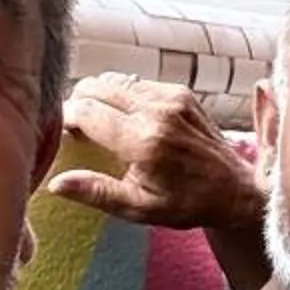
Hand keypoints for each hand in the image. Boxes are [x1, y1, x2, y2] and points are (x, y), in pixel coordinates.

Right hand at [46, 74, 264, 232]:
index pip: (86, 111)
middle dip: (78, 103)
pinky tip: (125, 119)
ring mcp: (172, 97)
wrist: (234, 189)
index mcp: (145, 141)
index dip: (64, 118)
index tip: (58, 134)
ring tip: (98, 124)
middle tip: (76, 129)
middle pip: (95, 87)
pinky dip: (122, 96)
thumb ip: (96, 193)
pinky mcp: (181, 92)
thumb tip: (56, 183)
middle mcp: (158, 112)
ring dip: (99, 97)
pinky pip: (136, 83)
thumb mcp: (138, 208)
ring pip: (114, 80)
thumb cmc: (186, 204)